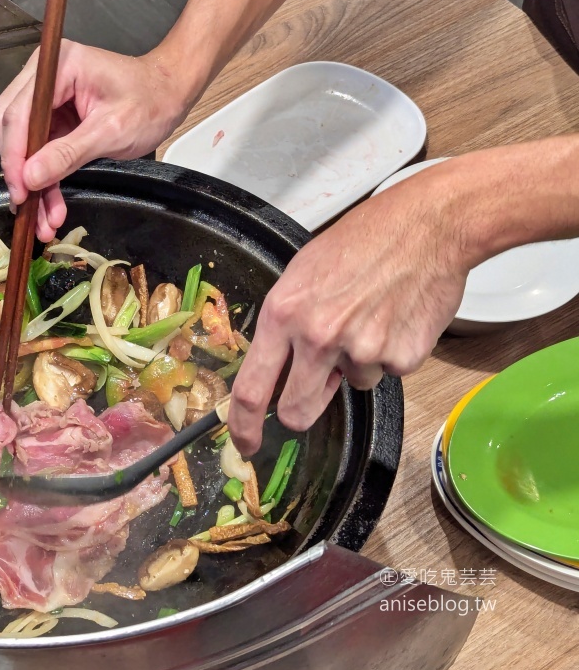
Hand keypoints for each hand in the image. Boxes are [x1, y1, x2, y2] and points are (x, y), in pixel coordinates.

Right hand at [0, 40, 194, 240]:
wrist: (168, 95)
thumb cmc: (150, 102)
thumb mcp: (111, 131)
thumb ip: (67, 154)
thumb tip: (30, 177)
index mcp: (58, 66)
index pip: (18, 113)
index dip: (14, 155)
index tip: (19, 191)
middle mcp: (44, 77)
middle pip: (9, 127)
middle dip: (18, 172)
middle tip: (27, 208)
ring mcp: (47, 99)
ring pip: (21, 145)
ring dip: (30, 183)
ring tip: (42, 221)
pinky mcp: (53, 119)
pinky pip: (38, 153)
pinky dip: (43, 180)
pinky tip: (50, 208)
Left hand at [227, 172, 469, 455]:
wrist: (427, 226)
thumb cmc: (362, 241)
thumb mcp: (302, 274)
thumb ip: (285, 324)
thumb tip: (275, 368)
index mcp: (283, 314)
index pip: (251, 389)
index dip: (243, 426)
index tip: (245, 443)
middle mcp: (318, 337)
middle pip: (297, 411)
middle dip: (302, 409)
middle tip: (316, 386)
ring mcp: (361, 350)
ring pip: (351, 385)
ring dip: (355, 364)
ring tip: (369, 317)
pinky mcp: (401, 357)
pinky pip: (387, 373)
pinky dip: (389, 354)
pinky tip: (394, 318)